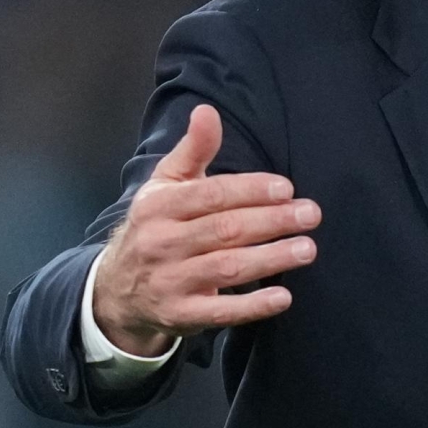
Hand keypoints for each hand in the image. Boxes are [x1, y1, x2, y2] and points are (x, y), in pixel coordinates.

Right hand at [93, 104, 320, 356]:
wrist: (116, 290)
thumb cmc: (155, 227)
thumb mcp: (166, 185)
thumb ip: (193, 150)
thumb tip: (207, 111)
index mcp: (158, 207)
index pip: (210, 195)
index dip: (250, 190)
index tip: (286, 188)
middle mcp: (161, 243)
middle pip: (224, 230)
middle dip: (271, 221)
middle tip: (311, 215)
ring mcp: (170, 282)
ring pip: (226, 268)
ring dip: (270, 258)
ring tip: (307, 249)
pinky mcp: (180, 316)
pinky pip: (220, 312)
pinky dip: (252, 306)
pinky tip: (283, 296)